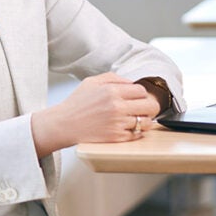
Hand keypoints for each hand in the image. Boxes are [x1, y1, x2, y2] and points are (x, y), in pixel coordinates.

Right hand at [32, 73, 159, 156]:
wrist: (64, 124)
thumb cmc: (77, 102)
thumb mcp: (92, 81)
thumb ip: (114, 77)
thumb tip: (132, 82)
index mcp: (112, 91)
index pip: (142, 91)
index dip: (141, 94)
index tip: (137, 97)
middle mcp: (117, 107)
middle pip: (150, 106)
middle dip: (150, 107)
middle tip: (145, 108)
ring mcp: (117, 123)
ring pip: (146, 122)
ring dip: (144, 120)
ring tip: (137, 119)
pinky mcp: (116, 137)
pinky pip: (137, 135)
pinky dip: (136, 131)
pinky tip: (128, 127)